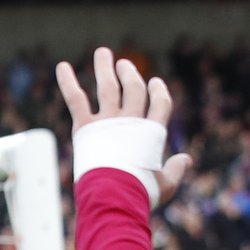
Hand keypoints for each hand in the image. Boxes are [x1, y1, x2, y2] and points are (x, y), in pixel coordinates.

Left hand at [55, 47, 192, 207]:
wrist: (114, 197)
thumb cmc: (140, 194)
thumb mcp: (165, 185)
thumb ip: (175, 170)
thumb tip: (187, 159)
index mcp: (152, 133)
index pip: (160, 103)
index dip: (158, 91)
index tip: (154, 82)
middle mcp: (131, 121)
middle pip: (133, 88)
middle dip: (129, 74)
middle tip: (123, 64)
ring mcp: (108, 122)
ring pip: (107, 86)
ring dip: (105, 67)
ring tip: (102, 53)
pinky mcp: (86, 127)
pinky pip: (75, 98)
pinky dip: (67, 81)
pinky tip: (62, 66)